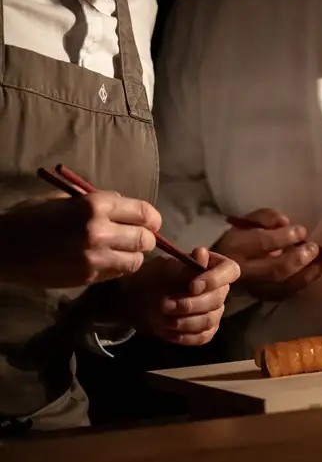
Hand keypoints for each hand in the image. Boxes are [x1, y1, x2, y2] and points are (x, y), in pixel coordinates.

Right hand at [0, 193, 160, 287]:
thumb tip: (126, 208)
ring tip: (125, 251)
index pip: (143, 212)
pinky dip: (120, 268)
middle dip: (146, 238)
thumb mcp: (68, 199)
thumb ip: (100, 202)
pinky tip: (109, 261)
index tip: (151, 221)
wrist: (5, 247)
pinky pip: (118, 273)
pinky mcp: (87, 277)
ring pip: (136, 260)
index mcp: (95, 204)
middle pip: (145, 238)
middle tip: (139, 237)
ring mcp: (95, 257)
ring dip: (135, 255)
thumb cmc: (34, 216)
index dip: (152, 218)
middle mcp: (100, 230)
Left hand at [120, 250, 239, 344]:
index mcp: (214, 266)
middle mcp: (219, 288)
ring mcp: (214, 310)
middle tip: (164, 304)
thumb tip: (202, 254)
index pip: (230, 270)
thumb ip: (185, 264)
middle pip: (217, 299)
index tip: (192, 286)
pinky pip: (201, 337)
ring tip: (162, 317)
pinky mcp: (206, 330)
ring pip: (209, 320)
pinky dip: (184, 335)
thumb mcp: (166, 267)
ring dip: (184, 321)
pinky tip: (168, 329)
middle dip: (190, 304)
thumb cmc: (157, 276)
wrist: (142, 299)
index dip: (215, 280)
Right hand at [215, 208, 321, 301]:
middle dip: (299, 259)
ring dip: (308, 275)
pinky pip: (286, 294)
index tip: (301, 230)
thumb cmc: (240, 234)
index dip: (284, 237)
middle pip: (275, 270)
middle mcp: (245, 271)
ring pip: (284, 287)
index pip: (262, 243)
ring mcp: (254, 288)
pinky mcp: (262, 297)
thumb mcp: (249, 219)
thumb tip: (286, 222)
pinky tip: (317, 272)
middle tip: (315, 248)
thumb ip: (266, 218)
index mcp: (237, 246)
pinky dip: (304, 283)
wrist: (222, 261)